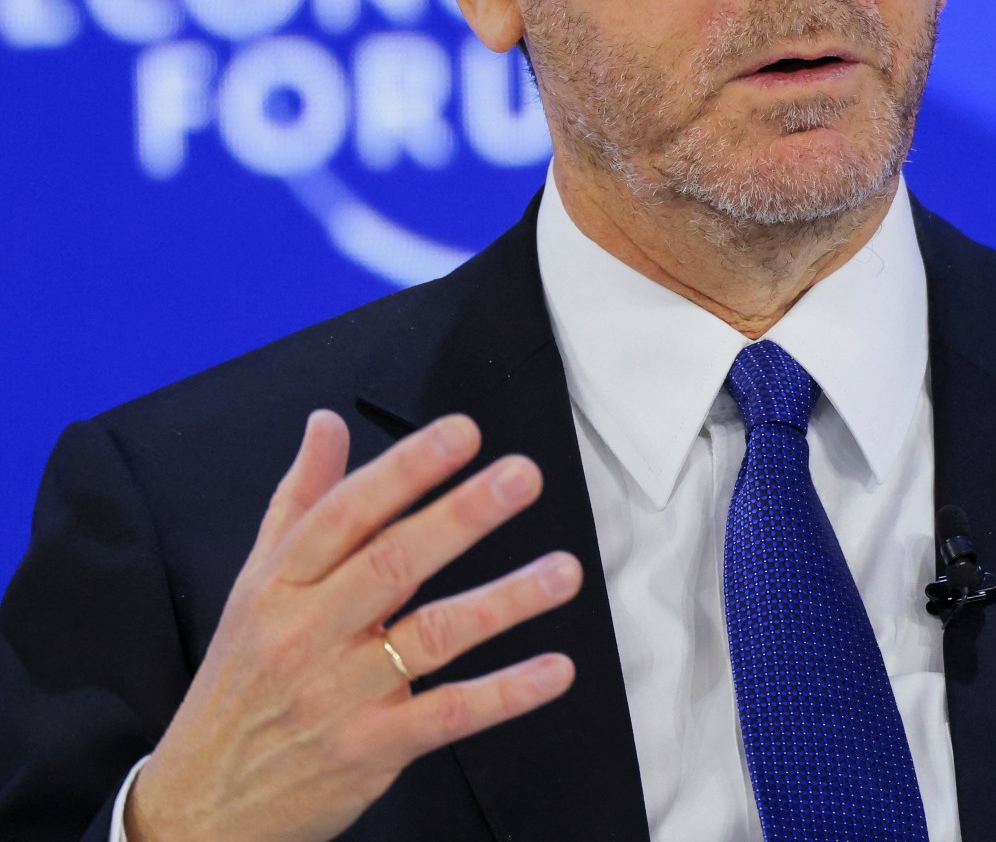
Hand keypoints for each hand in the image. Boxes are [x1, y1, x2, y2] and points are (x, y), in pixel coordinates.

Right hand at [125, 410, 581, 841]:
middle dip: (461, 516)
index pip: (345, 513)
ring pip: (431, 635)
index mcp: (281, 584)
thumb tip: (326, 423)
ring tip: (562, 572)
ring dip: (504, 601)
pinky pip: (447, 714)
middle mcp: (308, 632)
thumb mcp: (255, 585)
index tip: (460, 433)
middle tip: (520, 478)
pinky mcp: (371, 747)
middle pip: (392, 563)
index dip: (405, 469)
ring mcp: (341, 692)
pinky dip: (504, 693)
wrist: (202, 803)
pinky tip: (553, 669)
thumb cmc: (240, 682)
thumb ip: (300, 500)